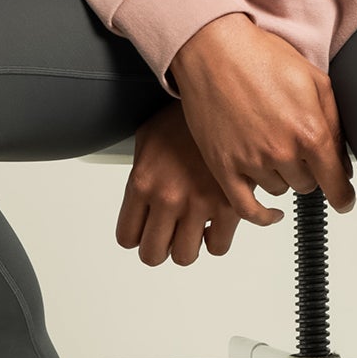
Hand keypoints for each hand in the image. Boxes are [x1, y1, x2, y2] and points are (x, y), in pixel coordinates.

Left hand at [116, 101, 242, 266]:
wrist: (223, 101)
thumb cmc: (186, 116)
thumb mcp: (148, 138)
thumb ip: (139, 173)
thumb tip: (139, 198)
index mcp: (142, 183)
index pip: (127, 236)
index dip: (138, 235)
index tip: (146, 230)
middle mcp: (167, 198)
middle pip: (152, 254)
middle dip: (160, 247)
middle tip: (169, 234)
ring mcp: (198, 204)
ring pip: (185, 256)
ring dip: (188, 245)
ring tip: (193, 228)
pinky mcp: (229, 206)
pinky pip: (218, 246)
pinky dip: (217, 239)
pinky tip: (217, 223)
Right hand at [167, 15, 355, 226]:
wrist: (213, 49)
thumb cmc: (261, 56)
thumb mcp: (314, 80)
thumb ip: (334, 124)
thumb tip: (342, 162)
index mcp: (309, 130)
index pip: (335, 181)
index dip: (343, 196)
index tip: (344, 201)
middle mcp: (281, 151)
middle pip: (307, 184)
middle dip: (308, 169)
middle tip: (297, 146)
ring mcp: (250, 161)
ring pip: (279, 189)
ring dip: (281, 175)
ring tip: (269, 145)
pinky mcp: (223, 166)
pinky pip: (246, 208)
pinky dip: (262, 215)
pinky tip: (270, 212)